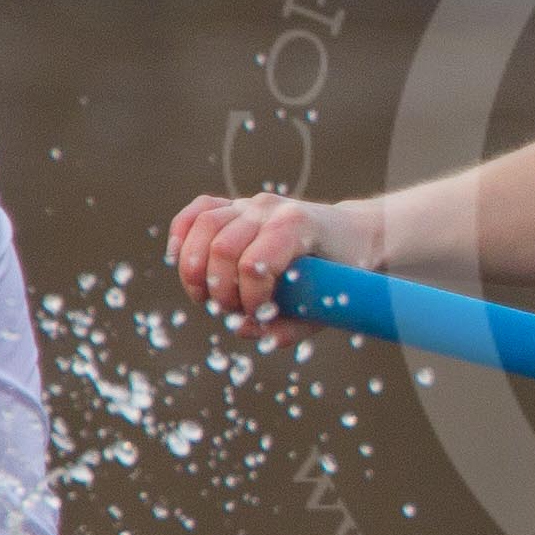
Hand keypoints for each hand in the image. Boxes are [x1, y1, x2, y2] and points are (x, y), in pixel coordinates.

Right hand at [168, 193, 380, 345]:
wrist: (353, 235)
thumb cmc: (341, 272)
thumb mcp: (327, 305)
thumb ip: (290, 326)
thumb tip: (245, 330)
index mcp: (298, 226)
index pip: (255, 264)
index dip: (250, 298)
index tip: (261, 314)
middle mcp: (270, 208)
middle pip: (222, 248)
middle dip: (222, 289)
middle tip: (233, 310)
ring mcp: (251, 204)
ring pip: (203, 226)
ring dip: (195, 270)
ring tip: (207, 296)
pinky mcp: (236, 206)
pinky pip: (197, 212)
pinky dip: (182, 237)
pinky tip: (181, 262)